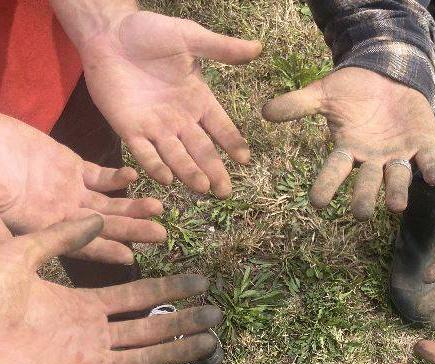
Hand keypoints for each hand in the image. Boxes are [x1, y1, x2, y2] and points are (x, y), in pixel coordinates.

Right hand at [0, 114, 164, 263]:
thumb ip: (19, 227)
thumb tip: (21, 246)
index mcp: (43, 229)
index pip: (80, 246)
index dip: (104, 251)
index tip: (128, 257)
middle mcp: (61, 215)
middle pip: (104, 227)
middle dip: (132, 231)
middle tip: (161, 235)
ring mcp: (68, 191)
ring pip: (108, 204)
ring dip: (133, 206)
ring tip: (158, 207)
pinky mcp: (71, 167)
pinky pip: (100, 177)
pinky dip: (117, 177)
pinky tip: (133, 176)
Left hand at [0, 216, 221, 363]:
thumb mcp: (19, 259)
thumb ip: (60, 239)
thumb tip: (98, 219)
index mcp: (84, 306)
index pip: (138, 297)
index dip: (170, 288)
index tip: (200, 280)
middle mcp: (94, 336)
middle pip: (150, 329)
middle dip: (184, 321)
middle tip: (216, 315)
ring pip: (144, 359)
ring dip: (177, 351)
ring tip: (209, 343)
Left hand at [75, 10, 260, 196]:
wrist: (107, 33)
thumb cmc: (148, 32)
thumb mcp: (189, 37)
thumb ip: (221, 48)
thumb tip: (258, 47)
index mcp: (198, 101)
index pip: (221, 128)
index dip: (232, 143)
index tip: (244, 160)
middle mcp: (180, 120)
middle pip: (202, 151)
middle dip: (214, 171)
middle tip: (225, 191)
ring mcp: (155, 128)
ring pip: (177, 156)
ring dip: (189, 173)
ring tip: (202, 187)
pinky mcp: (130, 130)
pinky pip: (145, 153)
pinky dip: (155, 167)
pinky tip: (167, 179)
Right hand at [263, 67, 434, 218]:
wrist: (389, 73)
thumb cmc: (354, 90)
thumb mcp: (324, 93)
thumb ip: (297, 104)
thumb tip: (264, 111)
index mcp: (348, 151)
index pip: (334, 172)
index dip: (326, 186)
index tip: (317, 203)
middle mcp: (372, 160)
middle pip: (366, 184)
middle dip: (364, 199)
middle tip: (360, 214)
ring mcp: (398, 154)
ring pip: (397, 179)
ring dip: (397, 192)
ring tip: (396, 207)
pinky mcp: (422, 144)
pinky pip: (427, 161)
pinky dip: (430, 169)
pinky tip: (432, 177)